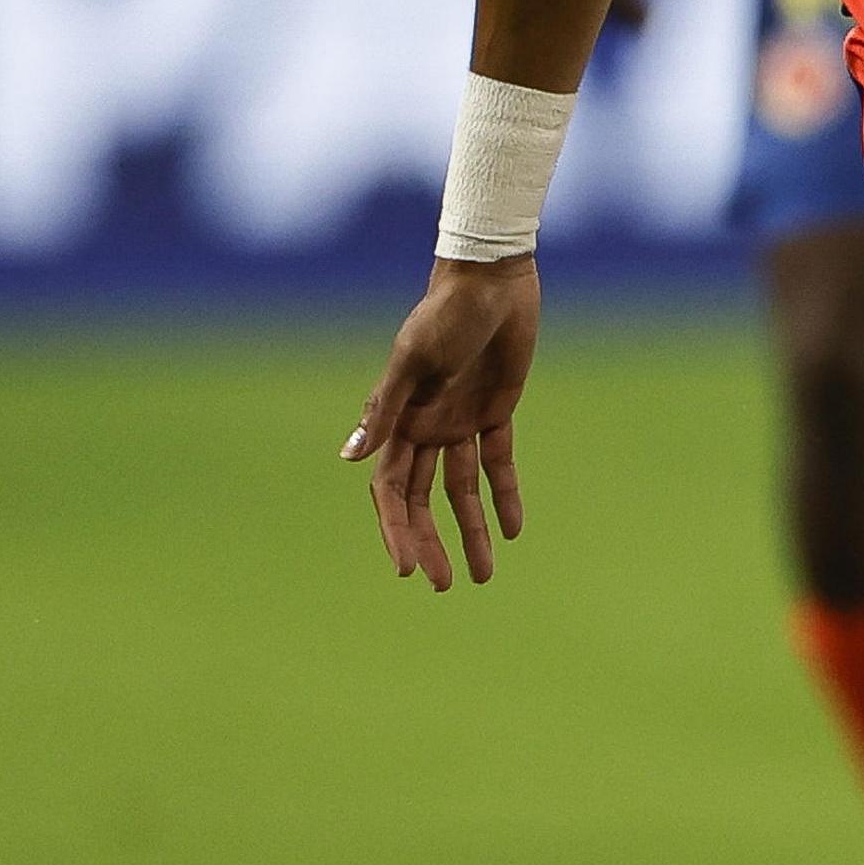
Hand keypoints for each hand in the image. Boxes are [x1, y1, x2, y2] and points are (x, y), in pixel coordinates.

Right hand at [347, 256, 537, 589]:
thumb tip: (350, 458)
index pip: (391, 490)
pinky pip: (498, 462)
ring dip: (470, 530)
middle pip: (423, 499)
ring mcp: (460, 420)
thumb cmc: (444, 313)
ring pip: (461, 490)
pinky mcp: (496, 410)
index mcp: (399, 420)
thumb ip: (384, 410)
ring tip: (482, 575)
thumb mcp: (411, 360)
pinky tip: (513, 530)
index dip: (397, 530)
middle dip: (431, 542)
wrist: (490, 278)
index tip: (409, 569)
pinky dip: (505, 495)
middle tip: (446, 586)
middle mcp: (426, 426)